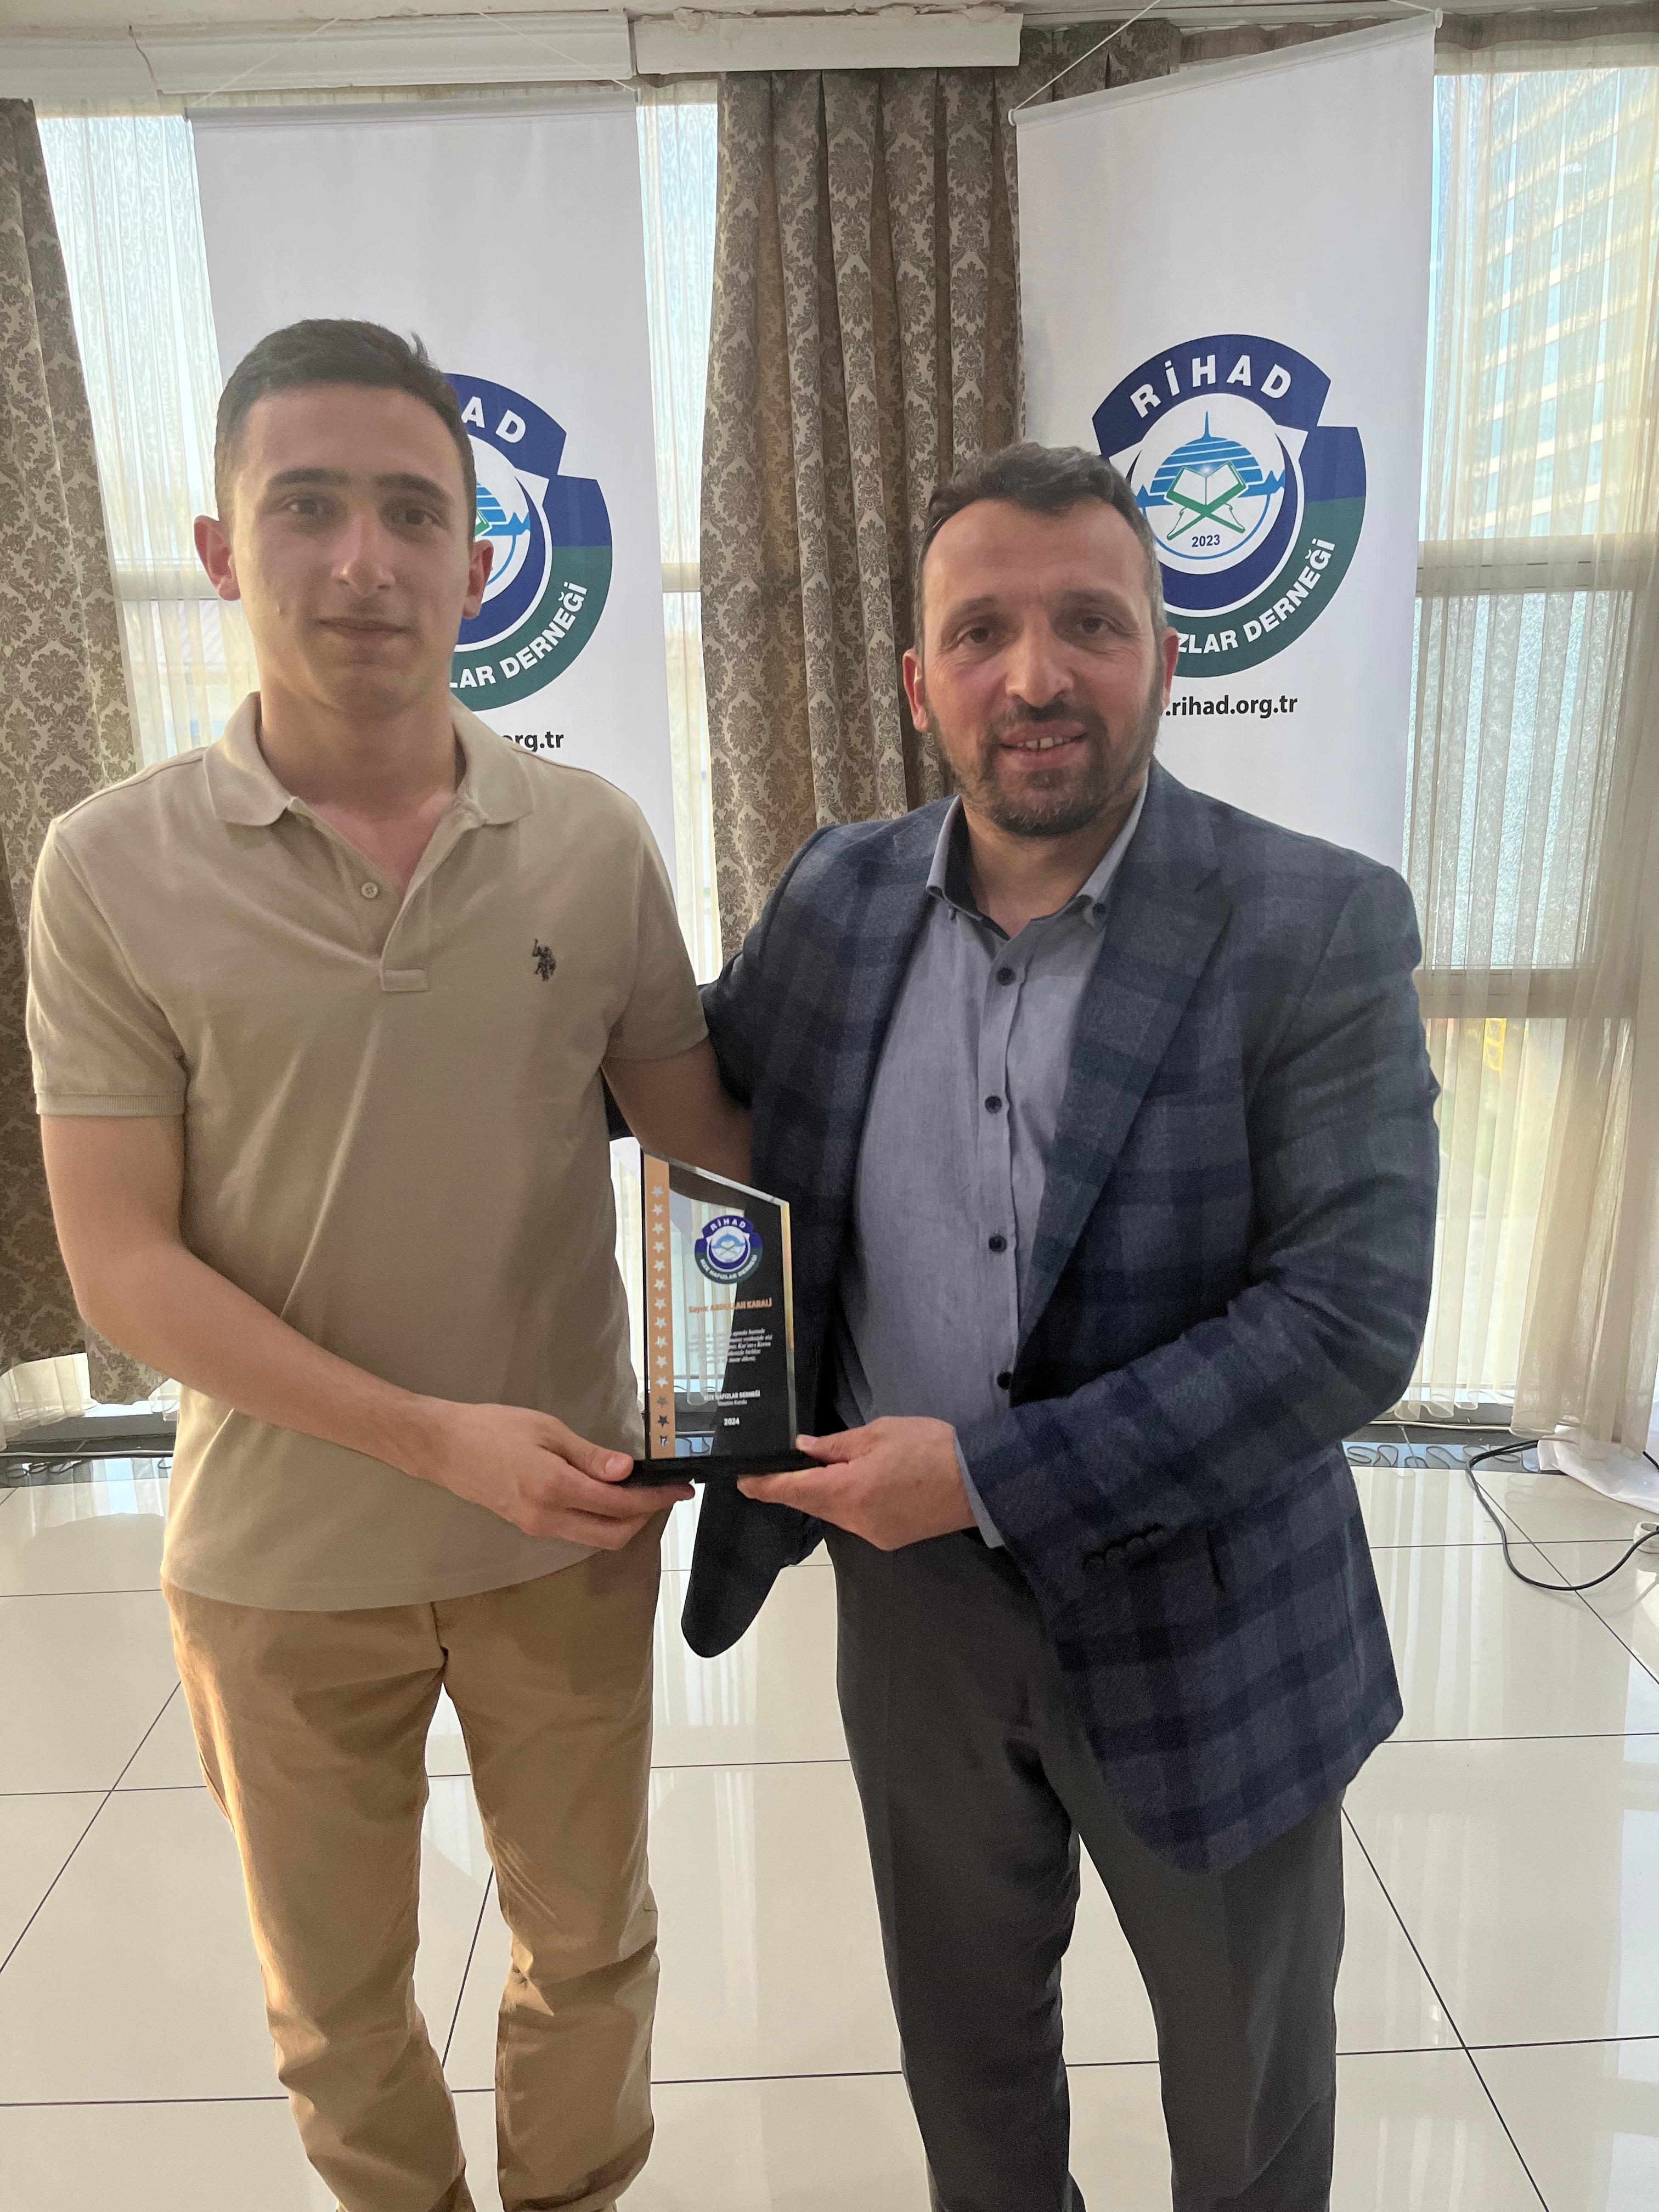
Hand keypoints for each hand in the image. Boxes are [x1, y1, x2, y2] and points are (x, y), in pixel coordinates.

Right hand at [404, 1400, 691, 1548]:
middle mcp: (548, 1519)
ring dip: (623, 1522)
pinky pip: (576, 1532)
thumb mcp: (547, 1430)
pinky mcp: (529, 1526)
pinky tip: (607, 1496)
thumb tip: (627, 1472)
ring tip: (640, 1493)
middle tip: (662, 1492)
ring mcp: (537, 1527)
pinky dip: (599, 1520)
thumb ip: (589, 1455)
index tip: (680, 1490)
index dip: (655, 1500)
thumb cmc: (493, 1429)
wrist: (443, 1448)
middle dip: (644, 1518)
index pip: (620, 1505)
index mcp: (555, 1490)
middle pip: (613, 1536)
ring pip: (595, 1539)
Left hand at [738, 1417, 974, 1549]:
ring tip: (829, 1469)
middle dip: (795, 1486)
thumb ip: (836, 1446)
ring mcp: (873, 1533)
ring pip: (834, 1513)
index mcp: (849, 1489)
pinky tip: (861, 1484)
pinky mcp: (888, 1539)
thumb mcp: (878, 1433)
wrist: (978, 1482)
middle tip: (778, 1468)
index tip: (743, 1482)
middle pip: (812, 1503)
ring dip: (824, 1494)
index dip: (765, 1486)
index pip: (794, 1490)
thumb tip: (803, 1449)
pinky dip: (849, 1503)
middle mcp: (855, 1519)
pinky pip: (856, 1520)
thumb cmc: (931, 1448)